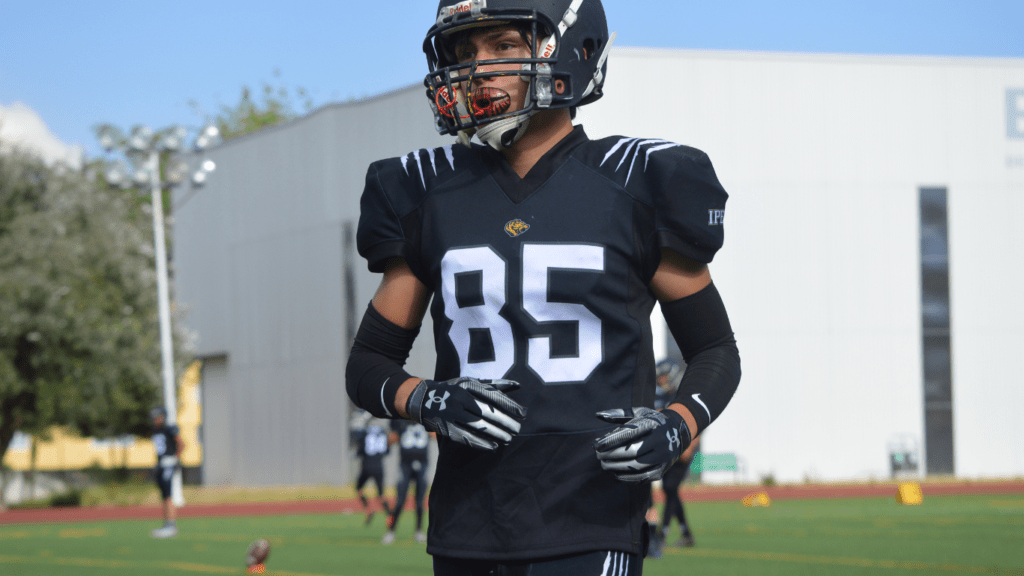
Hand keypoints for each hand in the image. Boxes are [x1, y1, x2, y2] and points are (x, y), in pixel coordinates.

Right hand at [406, 377, 525, 450]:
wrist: (423, 398)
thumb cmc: (454, 389)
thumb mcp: (471, 382)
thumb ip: (494, 384)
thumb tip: (518, 385)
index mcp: (468, 385)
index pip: (493, 396)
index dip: (510, 406)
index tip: (523, 414)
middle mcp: (460, 398)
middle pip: (487, 412)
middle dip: (505, 422)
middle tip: (517, 429)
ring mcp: (452, 413)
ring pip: (478, 426)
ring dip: (496, 434)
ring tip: (508, 439)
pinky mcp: (446, 427)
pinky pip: (466, 437)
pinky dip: (481, 442)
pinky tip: (493, 446)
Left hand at [593, 407, 690, 481]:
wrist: (678, 432)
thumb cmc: (652, 421)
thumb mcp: (639, 412)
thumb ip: (618, 414)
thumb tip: (598, 415)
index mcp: (652, 425)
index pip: (629, 434)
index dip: (611, 441)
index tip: (596, 445)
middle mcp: (660, 441)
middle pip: (632, 452)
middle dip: (612, 455)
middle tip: (599, 456)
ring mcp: (662, 458)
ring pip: (637, 466)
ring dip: (617, 467)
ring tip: (604, 464)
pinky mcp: (661, 470)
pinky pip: (642, 477)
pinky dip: (626, 477)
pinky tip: (615, 473)